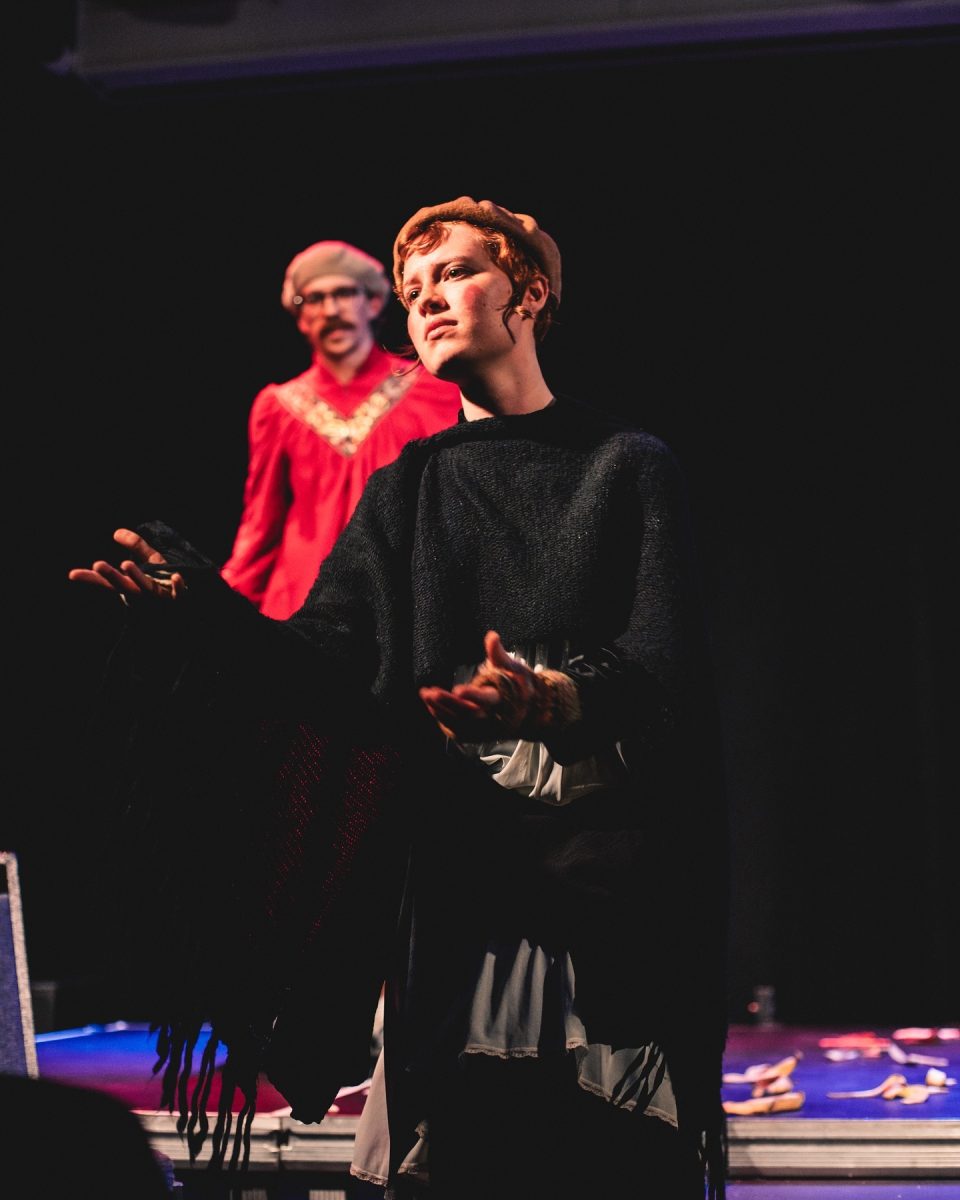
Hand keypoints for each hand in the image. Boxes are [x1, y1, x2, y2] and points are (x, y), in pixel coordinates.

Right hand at [68, 528, 186, 604]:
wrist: (187, 607)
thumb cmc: (164, 583)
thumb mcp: (149, 561)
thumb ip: (136, 546)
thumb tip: (116, 532)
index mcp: (132, 585)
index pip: (108, 582)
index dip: (91, 578)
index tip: (72, 574)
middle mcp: (142, 593)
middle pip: (124, 585)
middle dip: (111, 575)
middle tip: (97, 564)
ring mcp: (159, 597)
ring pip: (146, 588)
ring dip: (136, 577)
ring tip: (125, 564)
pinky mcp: (178, 598)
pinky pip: (178, 593)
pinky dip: (177, 586)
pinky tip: (177, 576)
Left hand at [419, 630, 537, 741]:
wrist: (530, 714)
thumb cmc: (520, 687)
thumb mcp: (514, 668)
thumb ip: (498, 654)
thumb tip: (491, 636)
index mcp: (503, 699)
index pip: (487, 699)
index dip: (473, 696)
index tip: (458, 689)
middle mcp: (493, 717)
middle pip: (468, 713)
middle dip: (448, 703)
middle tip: (431, 692)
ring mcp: (484, 728)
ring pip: (459, 723)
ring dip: (441, 710)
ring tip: (426, 695)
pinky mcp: (477, 734)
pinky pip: (457, 730)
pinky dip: (443, 719)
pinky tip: (432, 706)